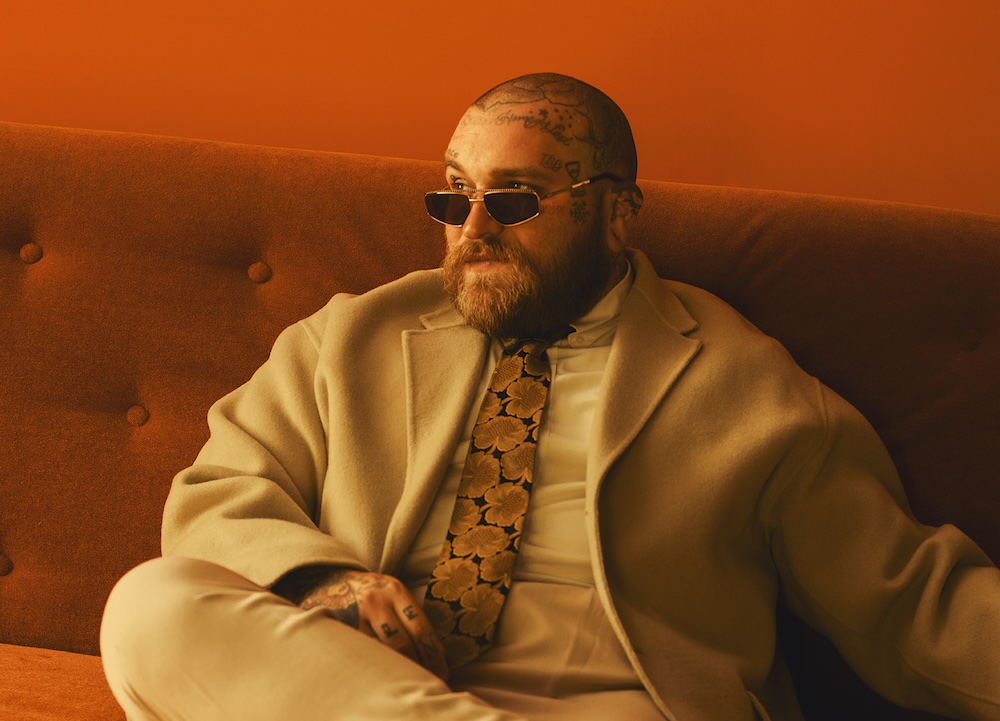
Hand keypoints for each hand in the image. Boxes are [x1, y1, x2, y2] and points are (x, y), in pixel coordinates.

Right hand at [299, 569, 448, 679]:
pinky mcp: (342, 629)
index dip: (433, 653)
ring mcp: (357, 616)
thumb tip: (438, 652)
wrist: (333, 579)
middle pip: (403, 642)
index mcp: (396, 590)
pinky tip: (387, 668)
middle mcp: (377, 600)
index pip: (420, 627)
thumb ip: (414, 618)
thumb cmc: (373, 591)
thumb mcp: (395, 594)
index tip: (442, 669)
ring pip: (383, 651)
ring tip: (410, 676)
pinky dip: (380, 662)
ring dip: (400, 667)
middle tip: (430, 677)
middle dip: (419, 664)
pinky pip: (365, 651)